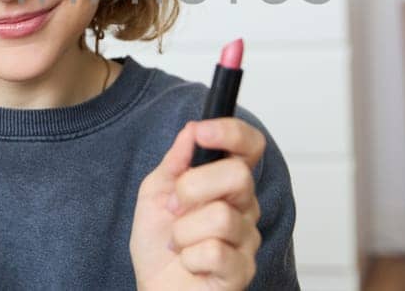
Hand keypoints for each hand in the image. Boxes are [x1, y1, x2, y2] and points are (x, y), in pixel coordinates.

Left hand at [131, 118, 265, 289]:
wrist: (156, 289)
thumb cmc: (160, 246)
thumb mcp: (156, 194)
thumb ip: (175, 162)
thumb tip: (191, 130)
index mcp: (226, 183)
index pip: (249, 146)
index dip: (231, 133)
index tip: (202, 132)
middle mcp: (244, 207)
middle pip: (237, 175)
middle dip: (192, 188)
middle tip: (174, 208)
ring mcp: (246, 240)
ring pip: (220, 216)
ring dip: (184, 232)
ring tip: (179, 243)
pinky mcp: (242, 270)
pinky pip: (214, 251)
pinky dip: (189, 257)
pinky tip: (189, 263)